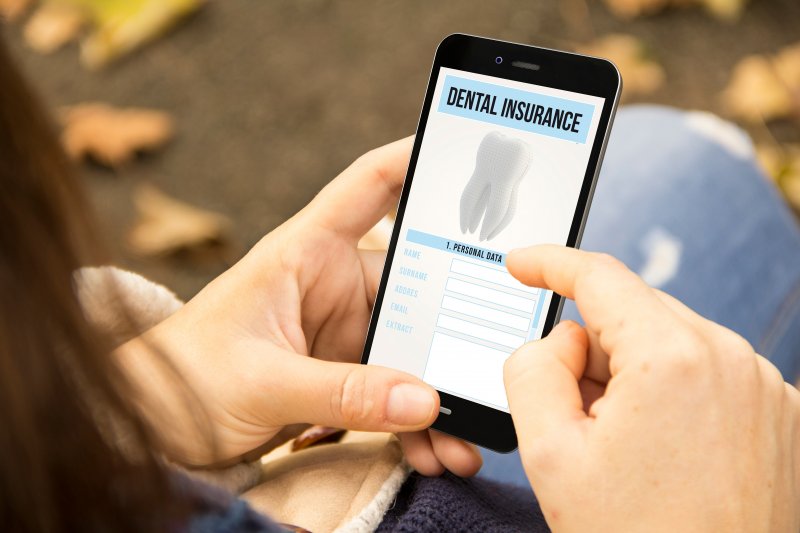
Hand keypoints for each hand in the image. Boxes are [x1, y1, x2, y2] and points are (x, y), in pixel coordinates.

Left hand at [119, 138, 480, 475]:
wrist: (153, 425)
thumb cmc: (185, 376)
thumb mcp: (261, 381)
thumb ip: (340, 392)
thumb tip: (423, 400)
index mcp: (306, 253)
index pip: (370, 187)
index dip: (417, 160)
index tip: (469, 151)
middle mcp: (333, 285)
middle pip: (417, 288)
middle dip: (454, 331)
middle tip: (491, 367)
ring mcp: (343, 333)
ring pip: (413, 350)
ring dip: (439, 395)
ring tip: (463, 442)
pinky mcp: (344, 375)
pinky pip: (395, 392)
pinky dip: (416, 423)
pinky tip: (434, 451)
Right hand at [504, 246, 799, 531]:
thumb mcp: (550, 454)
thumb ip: (532, 369)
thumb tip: (561, 340)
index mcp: (673, 358)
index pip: (600, 277)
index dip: (550, 264)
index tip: (523, 265)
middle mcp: (731, 359)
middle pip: (634, 314)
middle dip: (592, 348)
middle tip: (573, 415)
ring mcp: (764, 387)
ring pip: (669, 343)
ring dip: (632, 375)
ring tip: (623, 448)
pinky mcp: (779, 413)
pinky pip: (707, 372)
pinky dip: (671, 393)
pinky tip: (661, 452)